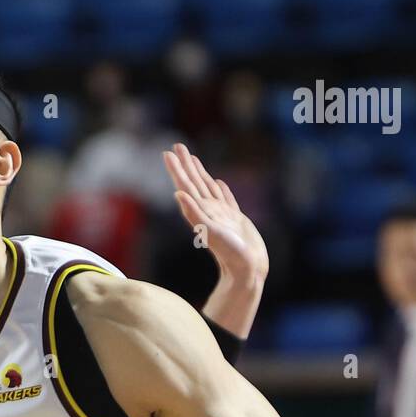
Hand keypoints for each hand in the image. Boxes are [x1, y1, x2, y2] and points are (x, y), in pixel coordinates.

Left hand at [164, 143, 267, 285]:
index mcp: (201, 212)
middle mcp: (209, 211)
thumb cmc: (231, 254)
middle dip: (185, 165)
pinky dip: (221, 189)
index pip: (186, 186)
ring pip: (208, 188)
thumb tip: (178, 194)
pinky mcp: (235, 220)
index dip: (177, 170)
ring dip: (200, 173)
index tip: (168, 153)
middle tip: (177, 146)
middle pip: (194, 183)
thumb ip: (194, 214)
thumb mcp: (211, 232)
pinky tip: (219, 182)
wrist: (248, 270)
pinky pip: (226, 199)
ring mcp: (222, 215)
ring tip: (193, 158)